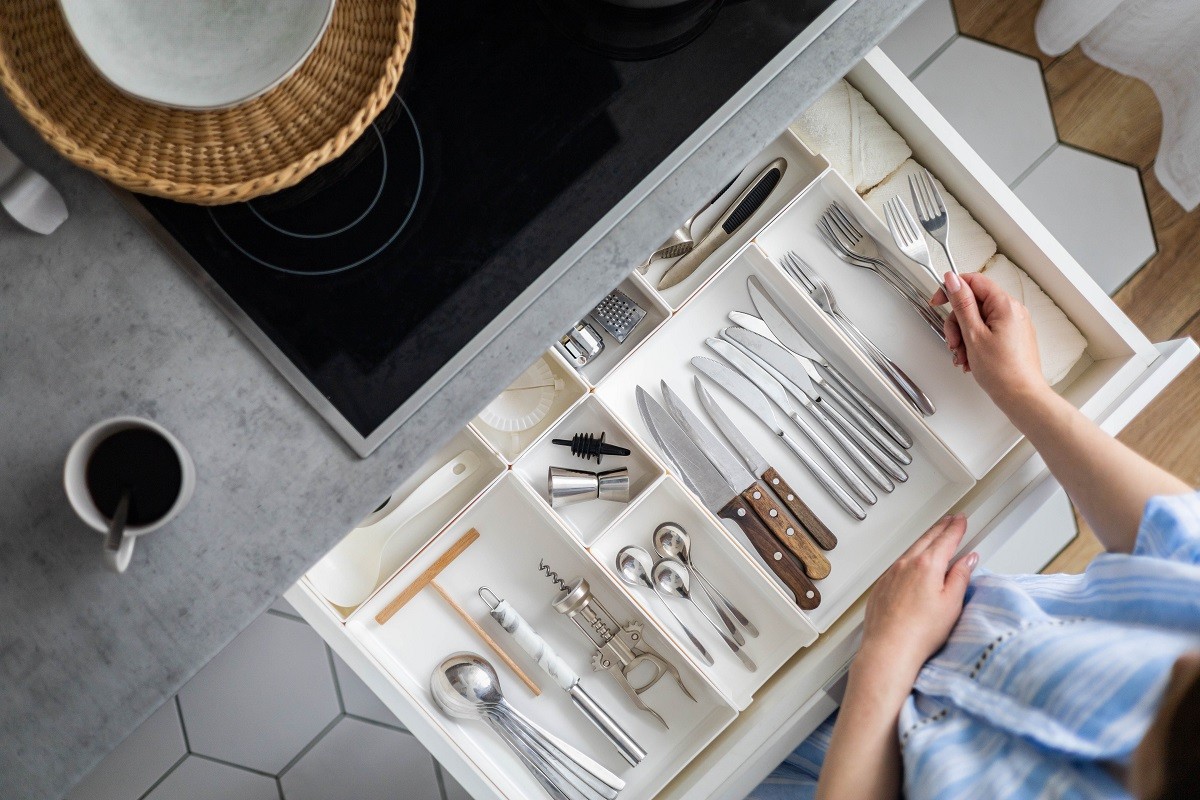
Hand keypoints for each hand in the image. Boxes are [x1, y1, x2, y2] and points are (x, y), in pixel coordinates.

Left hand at [857, 515, 977, 682]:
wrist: (889, 649)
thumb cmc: (920, 632)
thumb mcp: (952, 603)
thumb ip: (960, 577)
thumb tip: (967, 560)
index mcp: (926, 566)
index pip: (946, 540)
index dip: (956, 528)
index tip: (962, 520)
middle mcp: (905, 565)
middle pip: (926, 540)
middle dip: (940, 528)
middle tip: (950, 520)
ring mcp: (890, 575)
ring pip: (910, 550)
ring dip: (924, 540)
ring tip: (933, 535)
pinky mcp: (881, 587)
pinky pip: (897, 564)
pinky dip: (909, 557)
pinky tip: (912, 562)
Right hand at [930, 271, 1046, 411]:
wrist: (1021, 396)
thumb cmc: (1002, 371)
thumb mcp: (973, 334)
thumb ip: (962, 304)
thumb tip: (953, 280)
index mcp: (1005, 305)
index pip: (974, 281)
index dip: (952, 289)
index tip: (938, 301)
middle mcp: (1012, 311)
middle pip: (973, 303)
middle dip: (957, 323)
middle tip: (953, 342)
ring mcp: (1013, 325)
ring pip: (977, 320)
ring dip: (963, 337)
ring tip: (963, 356)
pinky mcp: (1012, 337)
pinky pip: (986, 332)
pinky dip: (974, 343)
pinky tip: (970, 359)